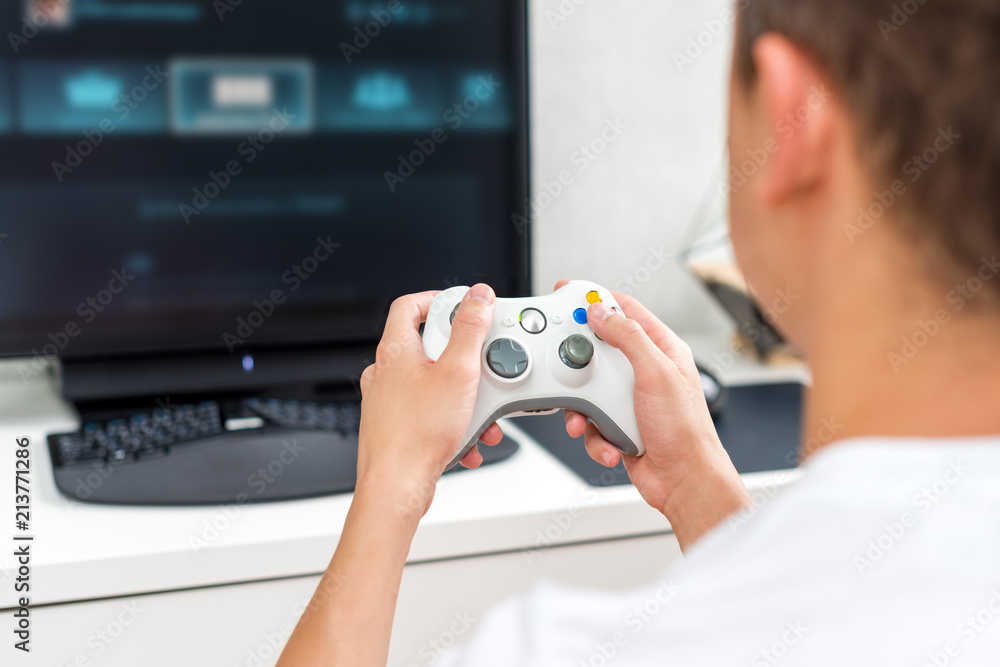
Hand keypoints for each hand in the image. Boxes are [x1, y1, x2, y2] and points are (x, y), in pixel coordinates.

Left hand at [357, 285, 503, 516]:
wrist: (397, 488)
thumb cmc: (417, 436)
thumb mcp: (458, 372)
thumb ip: (470, 329)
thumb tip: (476, 297)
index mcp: (395, 351)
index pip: (409, 305)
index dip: (437, 299)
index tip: (463, 306)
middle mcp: (385, 373)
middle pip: (430, 348)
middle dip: (465, 362)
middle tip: (481, 371)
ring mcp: (388, 401)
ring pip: (434, 386)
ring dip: (464, 399)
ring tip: (478, 415)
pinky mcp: (397, 427)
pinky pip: (431, 414)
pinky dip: (453, 423)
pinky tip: (469, 439)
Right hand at [558, 281, 749, 548]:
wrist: (684, 481)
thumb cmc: (686, 431)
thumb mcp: (656, 373)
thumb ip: (628, 337)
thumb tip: (601, 312)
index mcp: (661, 349)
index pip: (625, 311)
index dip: (595, 299)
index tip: (570, 293)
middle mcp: (645, 371)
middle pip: (598, 351)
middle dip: (579, 365)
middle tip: (568, 368)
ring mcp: (630, 398)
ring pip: (588, 389)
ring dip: (583, 409)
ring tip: (587, 420)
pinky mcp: (618, 424)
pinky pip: (591, 421)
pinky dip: (595, 435)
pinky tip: (611, 444)